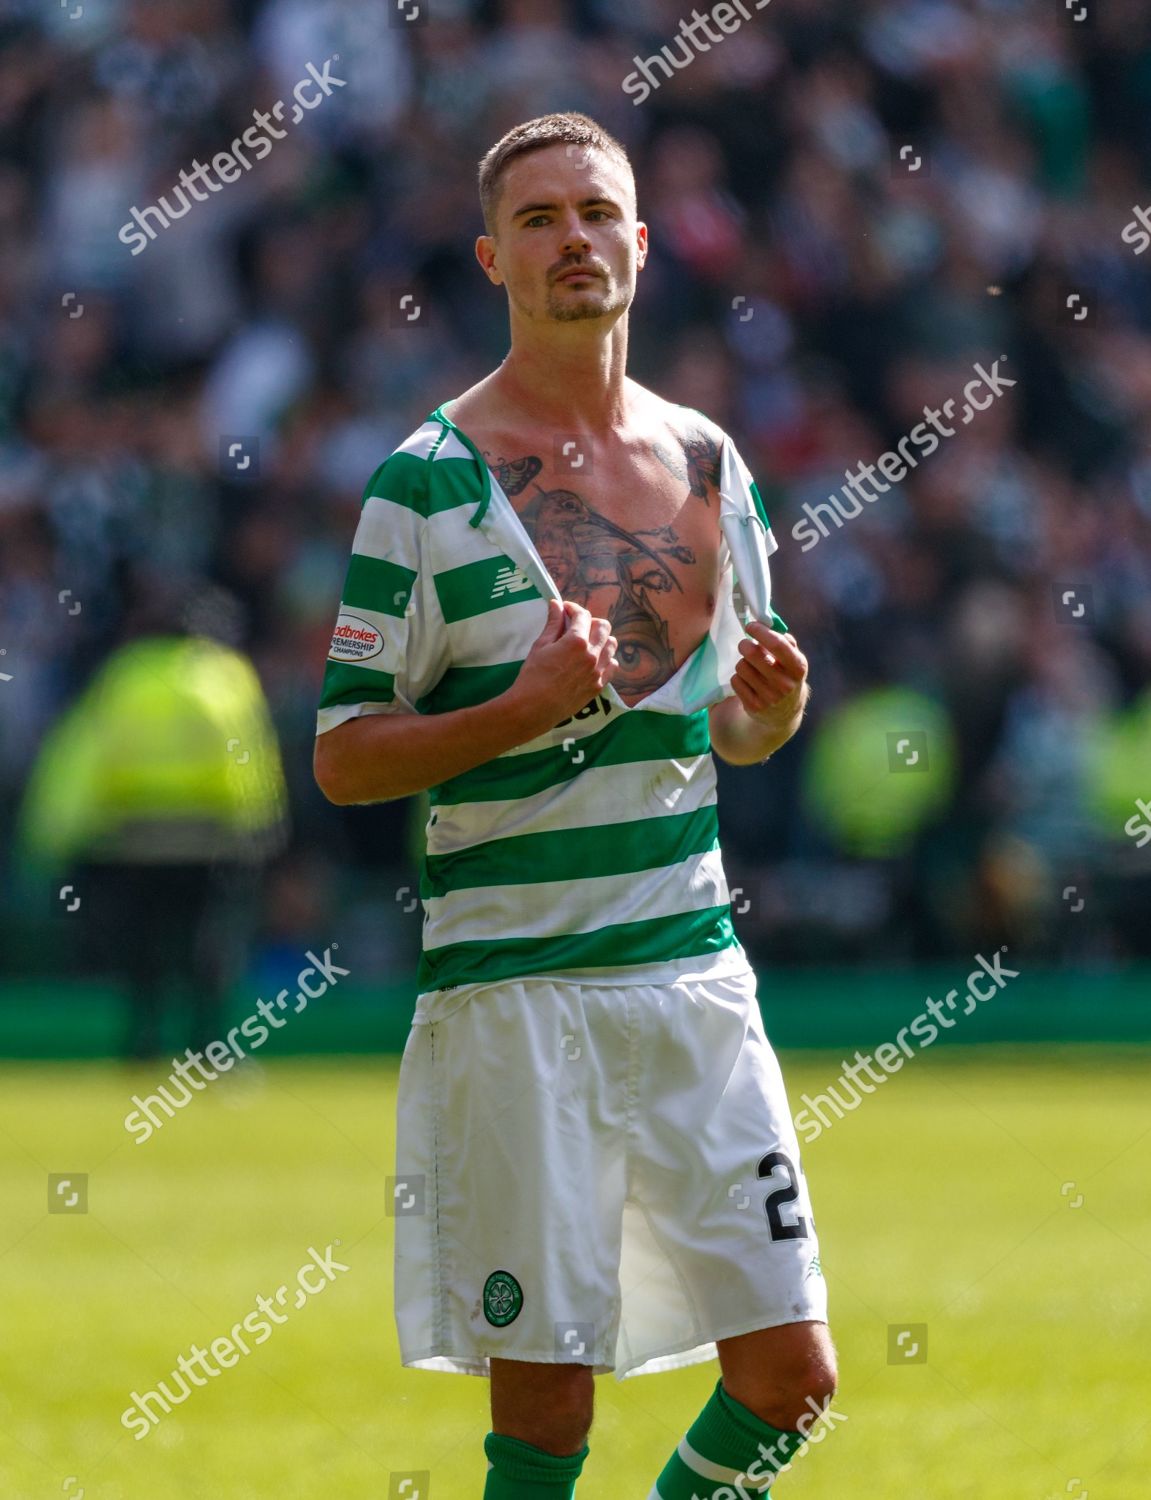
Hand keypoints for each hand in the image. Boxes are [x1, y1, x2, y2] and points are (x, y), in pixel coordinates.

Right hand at [505, 598, 617, 737]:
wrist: (534, 707)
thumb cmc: (533, 676)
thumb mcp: (540, 646)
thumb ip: (552, 624)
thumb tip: (556, 605)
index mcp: (576, 641)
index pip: (582, 615)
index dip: (573, 608)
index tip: (565, 610)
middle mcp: (592, 654)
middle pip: (603, 626)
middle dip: (590, 621)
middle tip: (576, 627)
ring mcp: (598, 671)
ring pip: (612, 645)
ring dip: (601, 639)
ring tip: (587, 643)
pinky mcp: (598, 685)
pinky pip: (613, 666)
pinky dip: (606, 659)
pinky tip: (593, 661)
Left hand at [730, 623, 807, 723]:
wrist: (785, 712)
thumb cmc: (787, 676)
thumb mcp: (794, 660)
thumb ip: (785, 642)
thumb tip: (768, 625)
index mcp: (798, 667)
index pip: (777, 644)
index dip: (760, 631)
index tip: (750, 626)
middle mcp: (785, 684)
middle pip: (753, 654)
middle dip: (745, 645)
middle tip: (745, 645)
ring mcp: (769, 697)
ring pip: (741, 666)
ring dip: (742, 662)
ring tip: (750, 666)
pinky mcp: (754, 706)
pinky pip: (736, 681)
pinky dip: (738, 677)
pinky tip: (747, 680)